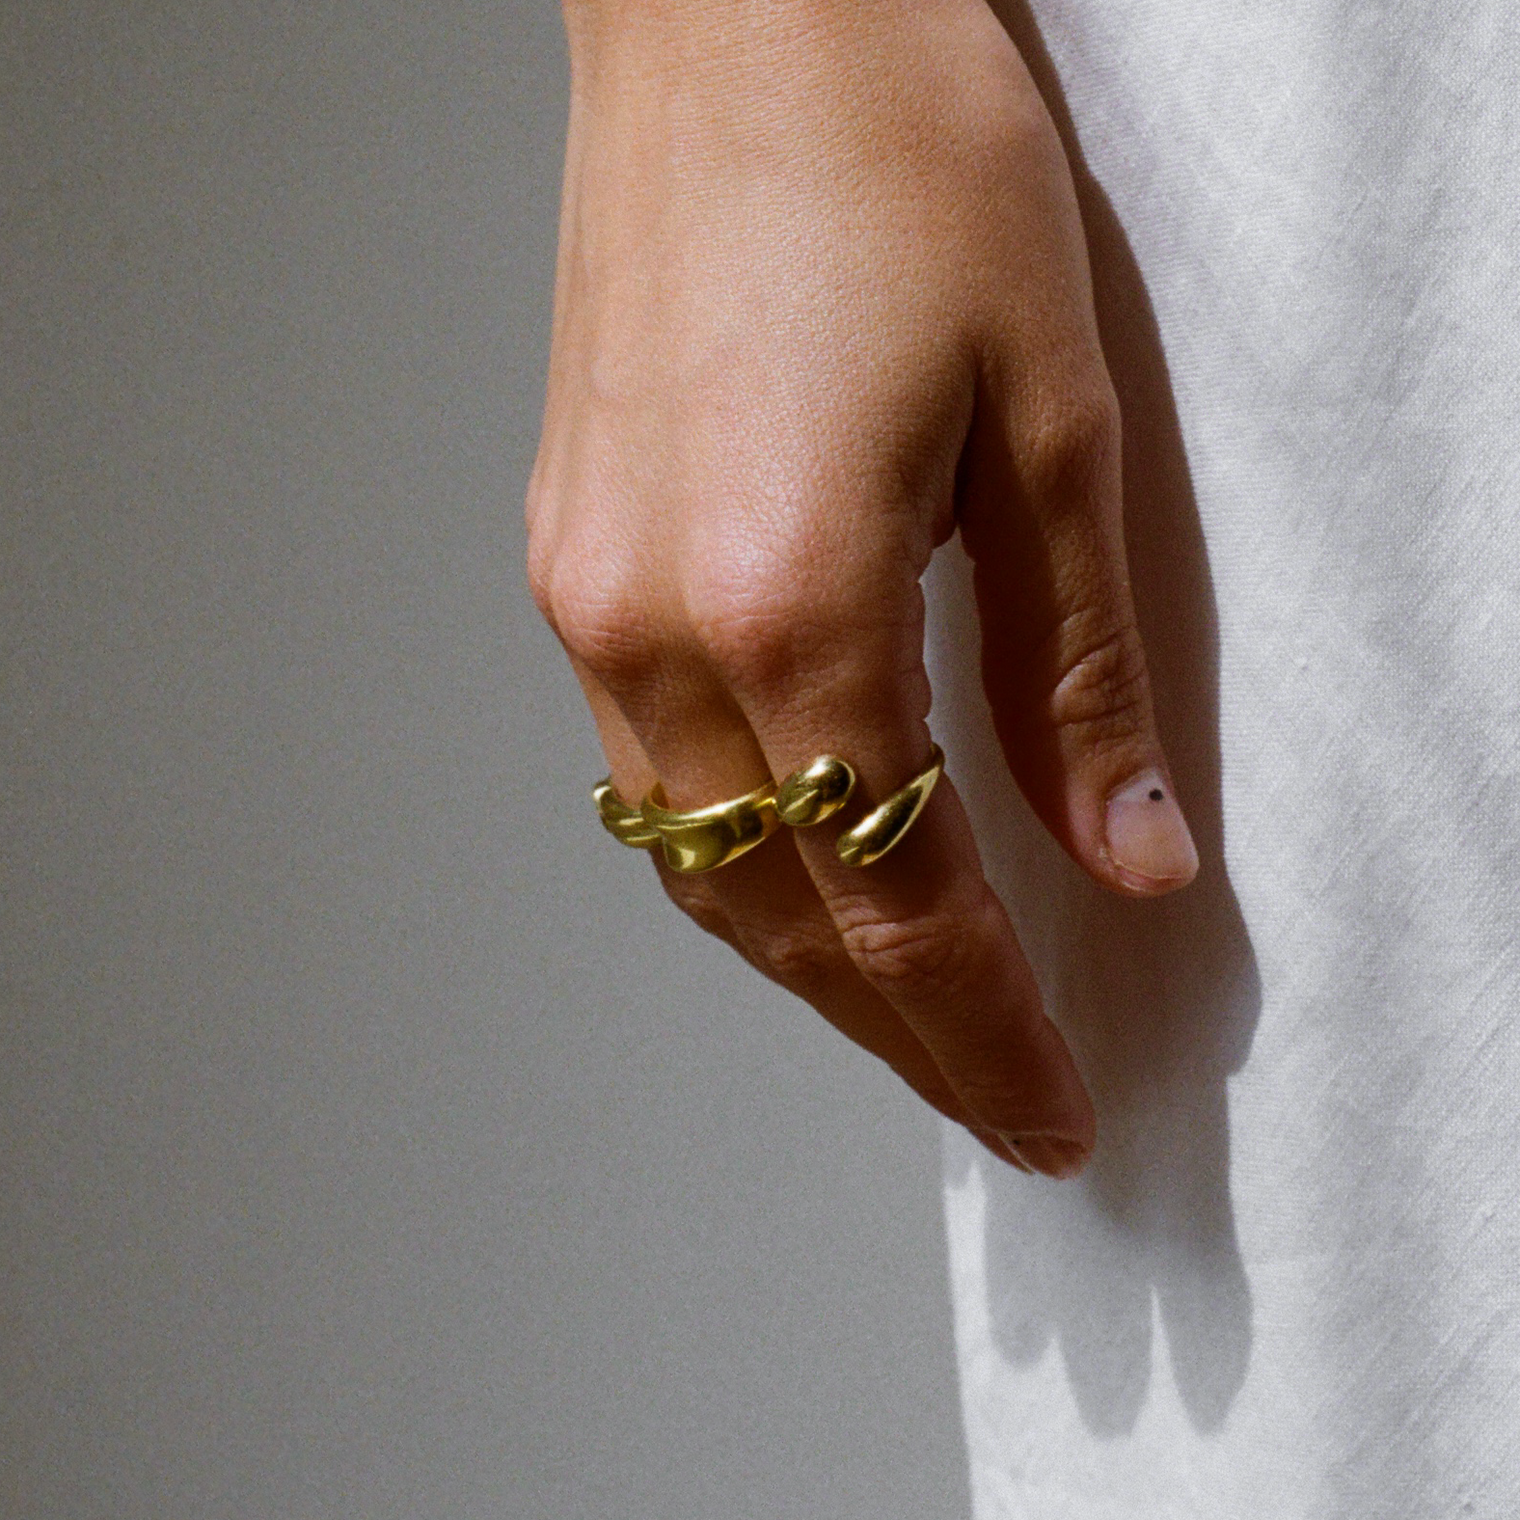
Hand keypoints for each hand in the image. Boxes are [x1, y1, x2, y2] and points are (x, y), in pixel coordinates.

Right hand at [527, 0, 1197, 1177]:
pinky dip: (739, 858)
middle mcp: (654, 629)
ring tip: (908, 1016)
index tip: (1042, 1110)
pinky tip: (800, 870)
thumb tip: (1129, 853)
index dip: (980, 1030)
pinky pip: (649, 776)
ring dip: (810, 961)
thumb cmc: (897, 160)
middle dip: (896, 1031)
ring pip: (698, 863)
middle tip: (984, 1098)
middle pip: (782, 913)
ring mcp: (591, 602)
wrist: (736, 14)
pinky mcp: (572, 562)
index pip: (900, 900)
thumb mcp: (1052, 426)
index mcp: (789, 602)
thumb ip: (1075, 673)